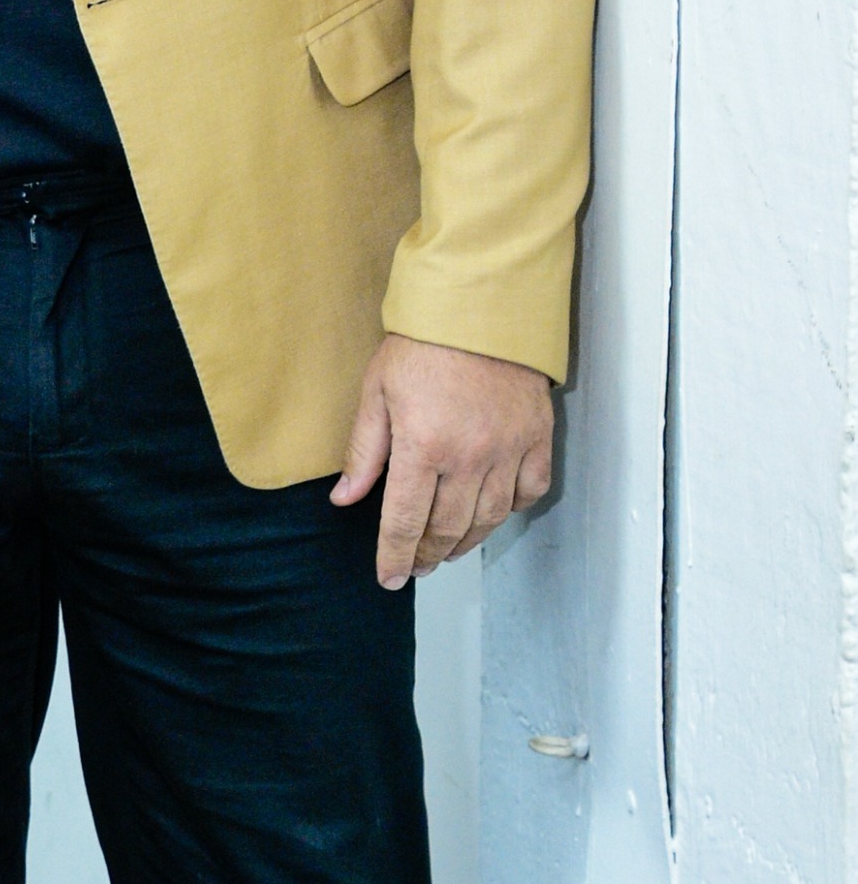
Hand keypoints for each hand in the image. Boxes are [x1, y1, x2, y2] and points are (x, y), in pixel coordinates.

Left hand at [333, 334, 554, 588]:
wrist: (481, 304)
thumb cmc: (422, 344)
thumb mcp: (377, 392)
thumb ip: (364, 452)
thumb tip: (346, 499)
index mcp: (423, 447)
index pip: (405, 522)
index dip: (394, 556)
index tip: (389, 578)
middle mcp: (469, 457)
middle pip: (448, 529)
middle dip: (427, 555)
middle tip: (414, 566)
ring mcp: (508, 449)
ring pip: (489, 518)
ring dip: (466, 542)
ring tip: (447, 549)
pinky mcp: (537, 437)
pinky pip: (530, 490)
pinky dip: (511, 509)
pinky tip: (492, 513)